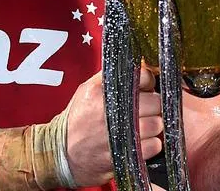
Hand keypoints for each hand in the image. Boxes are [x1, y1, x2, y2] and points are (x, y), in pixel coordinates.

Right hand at [65, 69, 161, 186]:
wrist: (62, 153)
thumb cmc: (77, 120)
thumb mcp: (88, 89)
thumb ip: (111, 75)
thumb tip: (139, 64)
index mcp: (104, 90)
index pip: (144, 77)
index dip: (147, 82)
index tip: (144, 88)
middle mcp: (113, 110)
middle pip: (155, 102)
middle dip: (153, 106)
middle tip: (145, 110)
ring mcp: (120, 133)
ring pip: (157, 124)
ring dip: (154, 126)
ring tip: (141, 127)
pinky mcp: (125, 154)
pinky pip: (154, 145)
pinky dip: (151, 145)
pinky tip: (140, 142)